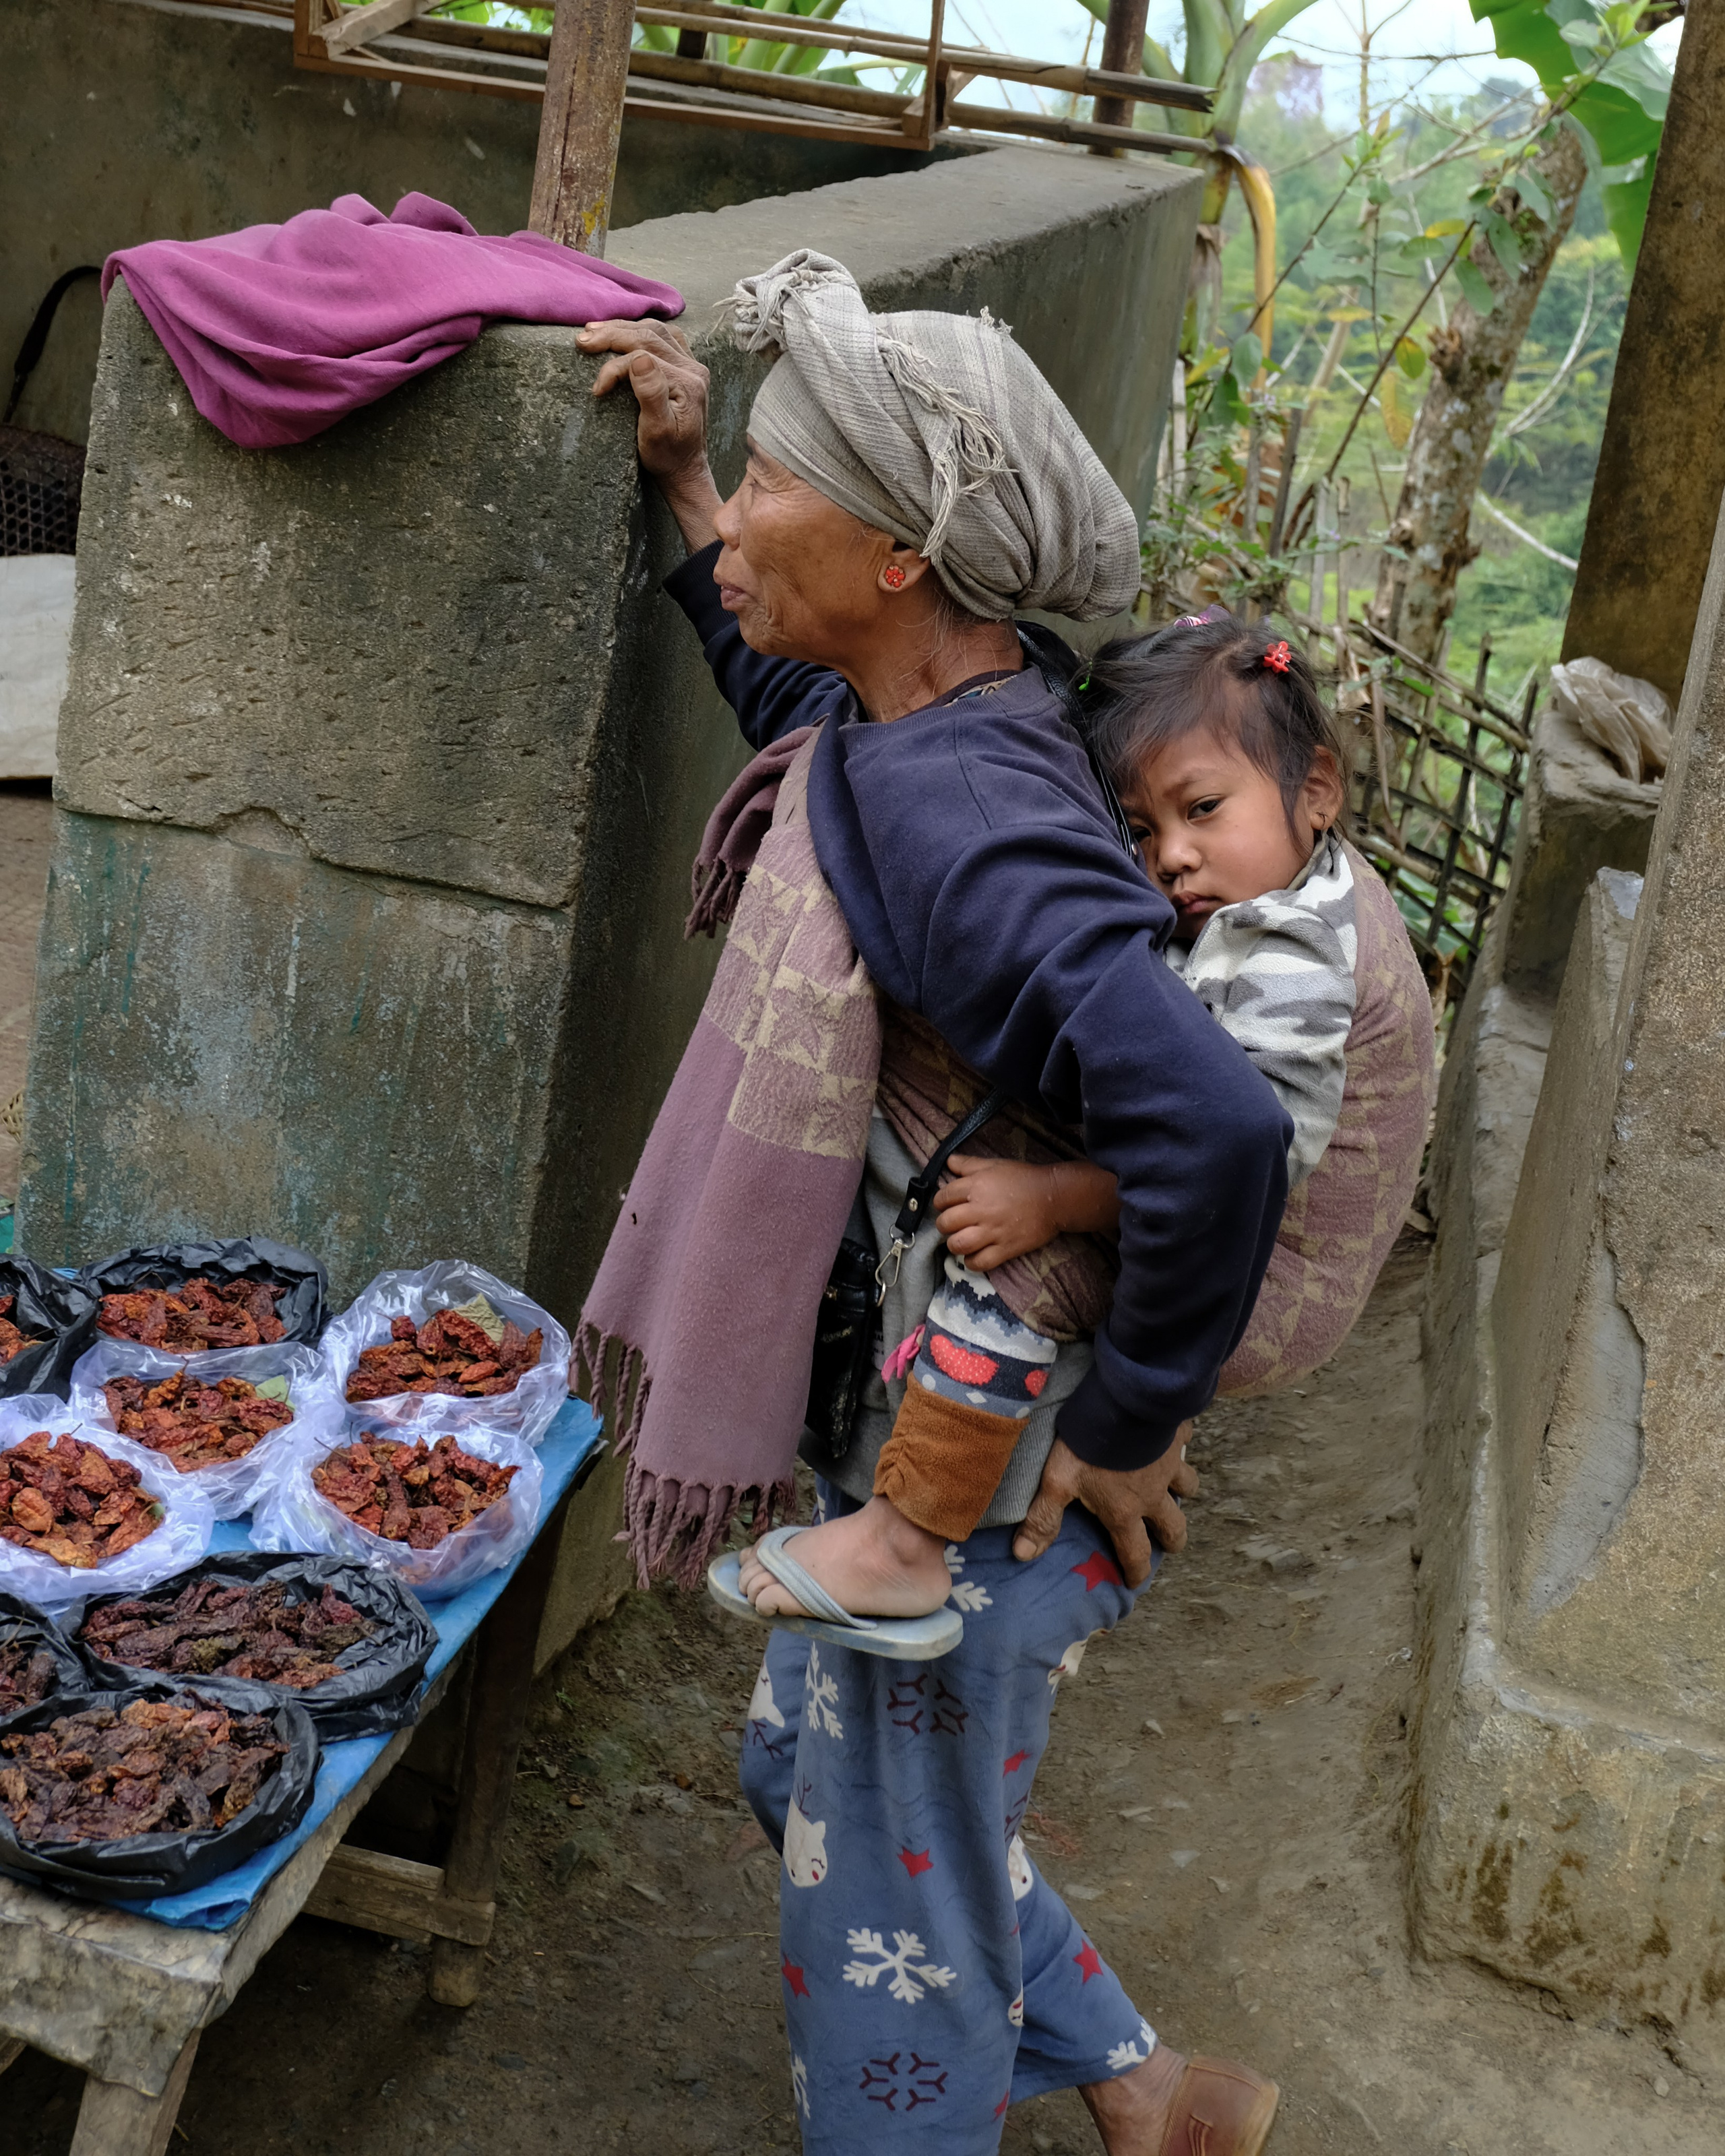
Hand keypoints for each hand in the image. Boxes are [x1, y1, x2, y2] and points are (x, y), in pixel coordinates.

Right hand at [576, 319, 722, 550]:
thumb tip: (639, 359)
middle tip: (583, 340)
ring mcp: (691, 366)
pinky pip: (663, 337)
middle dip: (612, 334)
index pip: (642, 357)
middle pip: (648, 336)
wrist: (684, 469)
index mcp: (687, 382)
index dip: (613, 367)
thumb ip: (650, 393)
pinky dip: (639, 331)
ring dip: (623, 327)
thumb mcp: (656, 431)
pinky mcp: (686, 368)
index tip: (597, 389)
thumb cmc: (666, 456)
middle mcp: (693, 369)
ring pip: (654, 331)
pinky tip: (622, 331)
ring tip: (594, 330)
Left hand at [932, 1155, 1061, 1271]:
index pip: (943, 1198)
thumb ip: (969, 1164)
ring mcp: (993, 1231)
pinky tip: (974, 1255)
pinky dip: (972, 1262)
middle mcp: (981, 1210)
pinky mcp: (1006, 1249)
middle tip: (953, 1224)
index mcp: (976, 1186)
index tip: (948, 1205)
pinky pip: (979, 1262)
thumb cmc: (1024, 1179)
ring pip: (958, 1244)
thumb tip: (947, 1161)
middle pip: (946, 1223)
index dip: (941, 1202)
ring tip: (961, 1240)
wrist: (1055, 1197)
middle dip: (944, 1224)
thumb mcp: (995, 1165)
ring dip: (955, 1244)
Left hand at [1011, 1430, 1198, 1585]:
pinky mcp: (1177, 1435)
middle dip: (1172, 1539)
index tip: (1137, 1581)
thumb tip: (1024, 1555)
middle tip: (1168, 1541)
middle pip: (1173, 1527)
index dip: (1136, 1571)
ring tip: (1176, 1489)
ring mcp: (1170, 1465)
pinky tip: (1173, 1437)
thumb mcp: (1058, 1482)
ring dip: (1182, 1491)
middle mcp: (1153, 1493)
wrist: (1123, 1403)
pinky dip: (1181, 1443)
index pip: (1135, 1552)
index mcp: (1124, 1510)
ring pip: (1187, 1486)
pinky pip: (1186, 1443)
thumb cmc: (1088, 1446)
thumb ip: (1043, 1518)